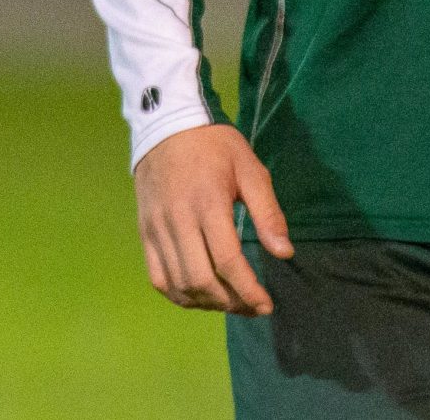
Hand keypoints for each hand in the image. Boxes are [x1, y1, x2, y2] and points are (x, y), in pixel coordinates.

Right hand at [132, 123, 293, 315]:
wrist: (166, 125)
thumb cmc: (214, 146)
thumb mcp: (250, 169)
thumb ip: (268, 213)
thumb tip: (284, 253)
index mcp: (208, 204)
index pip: (228, 261)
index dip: (249, 290)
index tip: (266, 304)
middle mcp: (178, 221)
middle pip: (202, 280)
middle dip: (231, 302)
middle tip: (251, 306)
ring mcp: (157, 229)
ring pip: (179, 284)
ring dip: (207, 303)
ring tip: (229, 302)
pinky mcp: (145, 232)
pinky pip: (158, 277)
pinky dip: (179, 295)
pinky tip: (199, 295)